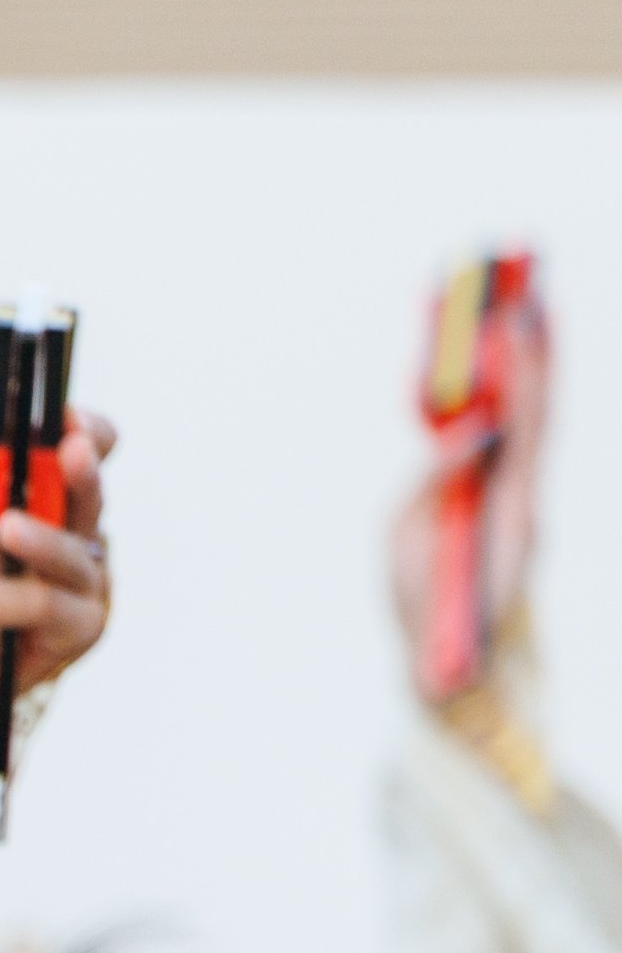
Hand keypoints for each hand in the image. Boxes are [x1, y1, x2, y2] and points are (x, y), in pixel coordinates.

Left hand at [0, 411, 115, 722]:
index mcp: (49, 495)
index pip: (91, 450)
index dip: (86, 431)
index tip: (63, 417)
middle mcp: (76, 536)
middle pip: (94, 497)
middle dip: (82, 472)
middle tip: (66, 454)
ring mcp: (80, 587)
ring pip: (74, 557)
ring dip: (41, 538)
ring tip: (4, 526)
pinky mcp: (70, 635)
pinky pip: (43, 610)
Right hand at [392, 284, 550, 694]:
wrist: (453, 669)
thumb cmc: (429, 613)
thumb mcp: (416, 552)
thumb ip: (439, 487)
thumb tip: (474, 431)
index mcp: (511, 507)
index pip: (523, 424)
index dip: (521, 369)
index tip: (516, 316)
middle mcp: (525, 495)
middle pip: (536, 407)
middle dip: (531, 345)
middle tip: (527, 284)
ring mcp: (515, 499)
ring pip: (528, 418)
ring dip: (526, 361)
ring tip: (524, 302)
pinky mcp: (498, 504)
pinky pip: (509, 437)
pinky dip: (510, 393)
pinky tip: (504, 363)